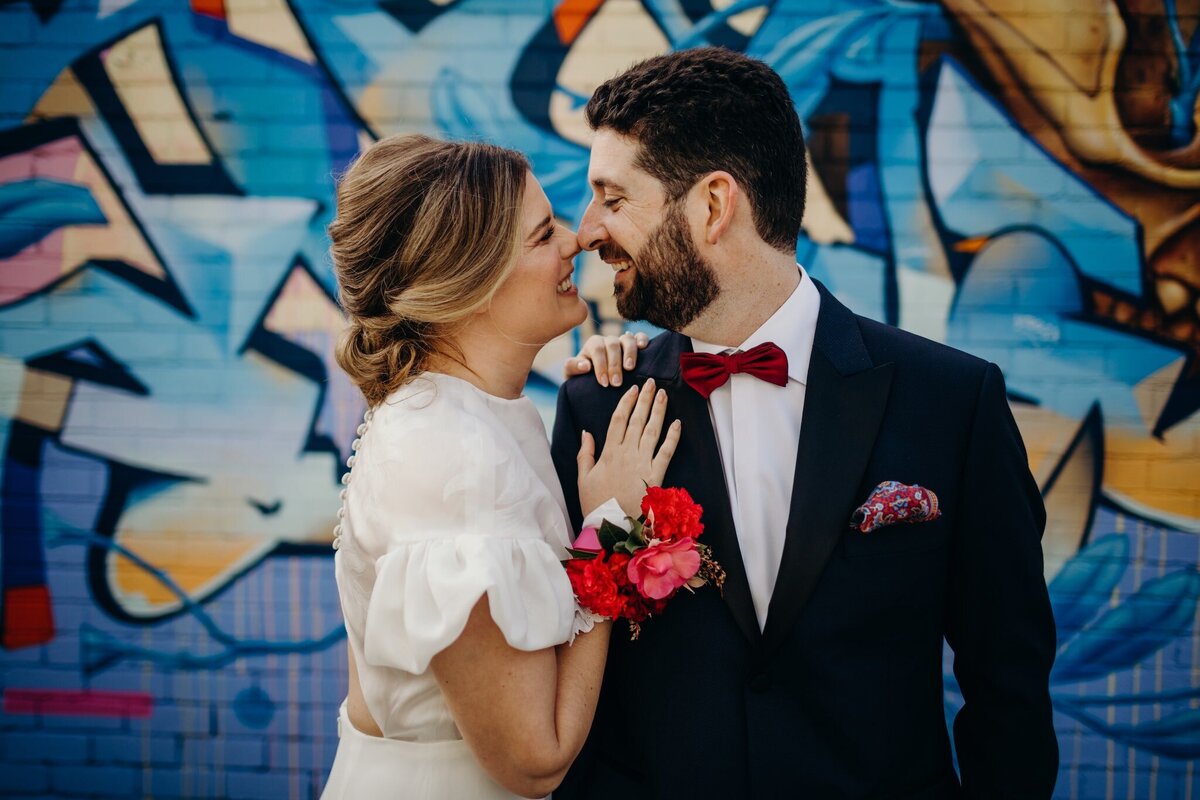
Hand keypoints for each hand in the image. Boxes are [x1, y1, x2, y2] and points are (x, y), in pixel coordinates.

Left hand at [563, 331, 649, 387]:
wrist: (592, 379)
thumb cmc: (583, 376)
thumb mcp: (571, 373)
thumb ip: (573, 367)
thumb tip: (585, 365)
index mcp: (593, 344)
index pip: (597, 350)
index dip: (600, 366)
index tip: (604, 383)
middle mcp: (608, 340)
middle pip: (612, 345)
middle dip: (614, 365)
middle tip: (616, 383)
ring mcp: (622, 341)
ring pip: (627, 339)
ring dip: (630, 353)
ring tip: (629, 368)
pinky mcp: (635, 344)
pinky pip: (640, 337)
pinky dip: (643, 340)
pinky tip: (644, 348)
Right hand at [577, 378, 680, 514]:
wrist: (611, 526)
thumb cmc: (596, 503)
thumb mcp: (583, 478)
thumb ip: (585, 454)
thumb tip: (586, 432)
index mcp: (609, 453)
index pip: (618, 420)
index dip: (626, 402)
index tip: (632, 389)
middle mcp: (627, 453)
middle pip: (637, 420)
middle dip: (645, 399)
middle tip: (651, 382)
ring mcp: (642, 463)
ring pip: (652, 430)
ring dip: (658, 411)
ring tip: (663, 395)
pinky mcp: (656, 475)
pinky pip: (666, 452)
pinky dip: (673, 437)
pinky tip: (677, 423)